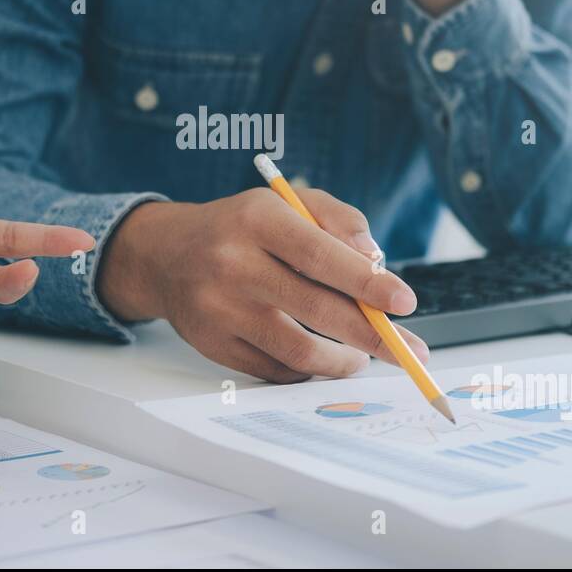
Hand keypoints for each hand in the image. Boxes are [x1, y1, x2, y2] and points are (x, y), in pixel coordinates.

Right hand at [97, 187, 429, 382]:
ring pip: (299, 350)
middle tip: (406, 350)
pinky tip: (320, 356)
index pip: (319, 255)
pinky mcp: (212, 345)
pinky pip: (275, 369)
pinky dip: (308, 368)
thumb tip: (376, 261)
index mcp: (257, 220)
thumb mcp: (288, 202)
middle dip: (372, 335)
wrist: (165, 255)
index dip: (366, 283)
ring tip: (362, 356)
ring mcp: (219, 309)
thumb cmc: (242, 227)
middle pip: (316, 309)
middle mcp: (233, 264)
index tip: (404, 302)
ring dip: (343, 360)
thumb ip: (338, 220)